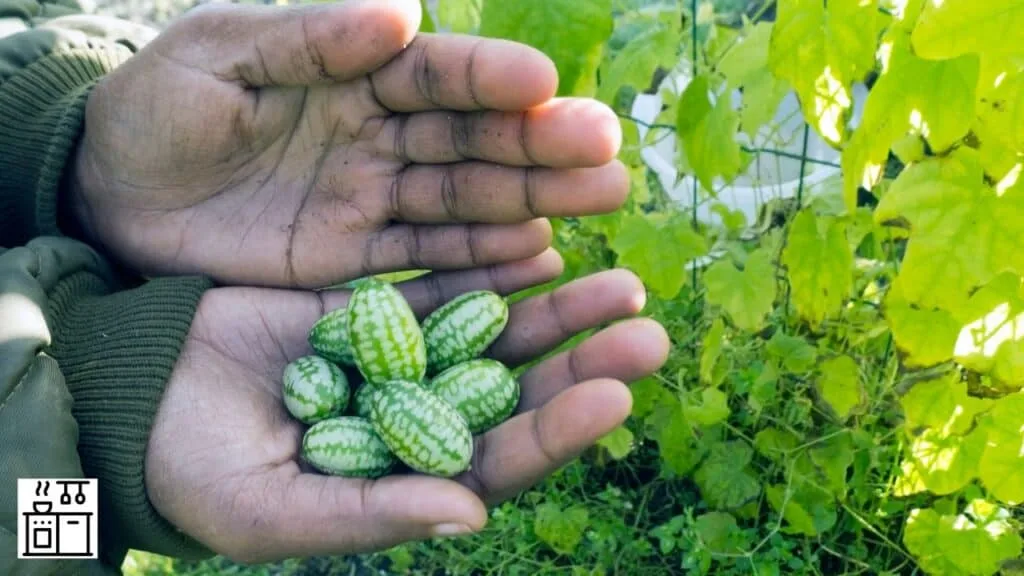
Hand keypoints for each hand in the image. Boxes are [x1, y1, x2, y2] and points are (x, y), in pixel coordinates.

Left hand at [70, 0, 625, 287]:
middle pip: (471, 138)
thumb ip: (307, 38)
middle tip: (608, 152)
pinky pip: (427, 261)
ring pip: (465, 199)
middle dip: (539, 144)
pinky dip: (482, 260)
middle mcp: (379, 135)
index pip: (435, 73)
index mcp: (352, 71)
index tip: (544, 86)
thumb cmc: (157, 108)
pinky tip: (538, 255)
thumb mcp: (217, 54)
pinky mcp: (356, 260)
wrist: (113, 196)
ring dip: (533, 200)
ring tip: (601, 198)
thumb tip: (401, 12)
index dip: (489, 78)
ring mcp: (374, 200)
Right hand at [143, 255, 668, 561]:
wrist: (134, 393)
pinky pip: (444, 284)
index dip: (555, 432)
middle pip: (516, 393)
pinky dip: (490, 268)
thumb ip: (369, 512)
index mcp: (404, 479)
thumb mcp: (270, 507)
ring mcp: (402, 359)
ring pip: (494, 335)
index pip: (497, 461)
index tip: (612, 396)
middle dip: (579, 363)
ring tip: (619, 284)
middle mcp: (417, 419)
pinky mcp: (375, 308)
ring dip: (556, 312)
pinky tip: (542, 247)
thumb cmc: (192, 470)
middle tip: (644, 331)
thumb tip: (469, 512)